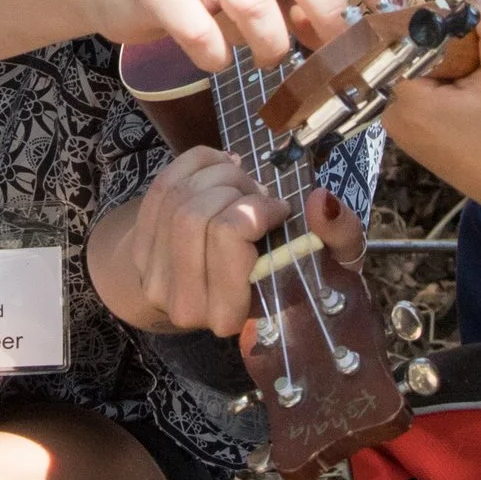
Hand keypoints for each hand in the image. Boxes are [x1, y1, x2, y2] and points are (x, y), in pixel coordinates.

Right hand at [71, 0, 395, 76]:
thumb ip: (304, 3)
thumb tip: (356, 33)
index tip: (396, 15)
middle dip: (327, 12)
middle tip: (334, 51)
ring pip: (254, 1)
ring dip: (270, 43)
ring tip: (266, 57)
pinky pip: (202, 33)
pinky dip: (215, 56)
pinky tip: (215, 58)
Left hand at [109, 147, 364, 337]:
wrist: (233, 284)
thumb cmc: (290, 273)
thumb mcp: (330, 262)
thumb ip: (340, 235)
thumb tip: (320, 201)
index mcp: (230, 314)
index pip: (229, 237)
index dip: (255, 208)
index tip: (278, 209)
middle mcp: (184, 304)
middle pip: (196, 215)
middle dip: (233, 186)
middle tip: (258, 194)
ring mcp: (154, 277)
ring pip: (176, 198)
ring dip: (215, 174)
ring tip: (240, 183)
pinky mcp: (140, 251)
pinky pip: (160, 188)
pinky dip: (193, 165)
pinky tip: (218, 167)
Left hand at [382, 0, 480, 206]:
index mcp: (405, 101)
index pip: (401, 39)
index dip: (433, 23)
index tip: (465, 26)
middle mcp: (393, 118)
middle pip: (410, 55)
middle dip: (445, 45)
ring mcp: (404, 132)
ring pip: (421, 73)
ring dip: (451, 65)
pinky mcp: (419, 139)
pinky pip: (426, 95)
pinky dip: (450, 86)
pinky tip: (479, 95)